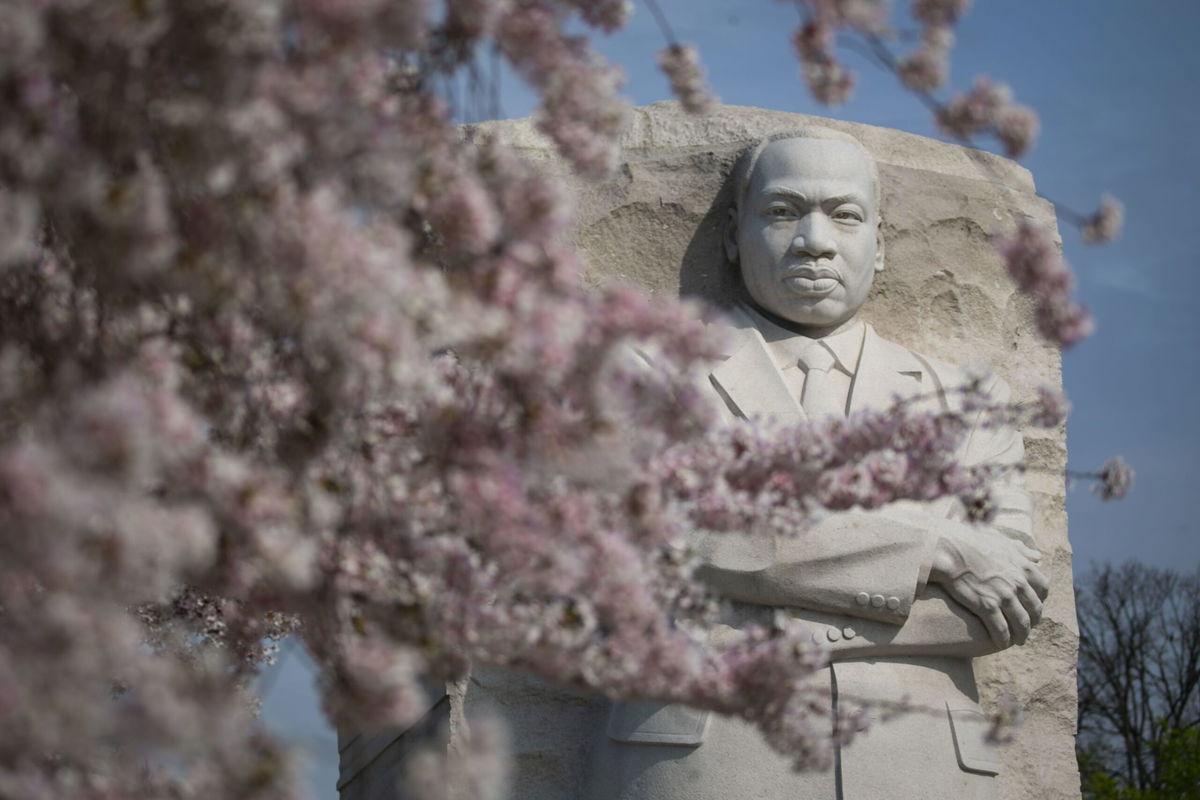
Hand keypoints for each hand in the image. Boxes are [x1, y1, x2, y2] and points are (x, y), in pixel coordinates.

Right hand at [927, 527, 1048, 647]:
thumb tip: (1037, 556)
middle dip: (1033, 621)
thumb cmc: (972, 541)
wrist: (949, 548)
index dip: (1040, 599)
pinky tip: (1002, 644)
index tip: (1033, 604)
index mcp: (1023, 566)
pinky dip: (1004, 639)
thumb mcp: (1002, 540)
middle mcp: (1018, 583)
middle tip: (1027, 627)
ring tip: (1018, 641)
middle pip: (1035, 609)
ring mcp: (1004, 596)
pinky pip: (1001, 629)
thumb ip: (1021, 550)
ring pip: (1021, 623)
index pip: (1043, 588)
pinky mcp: (987, 606)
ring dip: (1022, 635)